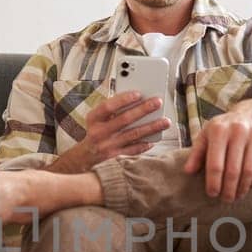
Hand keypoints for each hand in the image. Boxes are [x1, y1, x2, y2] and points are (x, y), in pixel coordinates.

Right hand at [50, 89, 169, 173]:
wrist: (85, 156)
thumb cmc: (96, 131)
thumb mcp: (97, 118)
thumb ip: (112, 108)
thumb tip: (136, 98)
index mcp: (94, 118)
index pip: (108, 107)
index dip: (123, 100)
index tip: (138, 93)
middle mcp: (99, 132)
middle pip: (124, 119)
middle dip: (143, 110)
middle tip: (157, 102)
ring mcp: (107, 146)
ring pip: (133, 134)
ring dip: (151, 127)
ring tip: (165, 121)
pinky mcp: (115, 157)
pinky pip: (133, 150)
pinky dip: (144, 145)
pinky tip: (154, 139)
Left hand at [183, 99, 251, 200]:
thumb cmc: (228, 126)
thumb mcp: (208, 134)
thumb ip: (197, 152)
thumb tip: (188, 171)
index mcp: (218, 130)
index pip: (215, 164)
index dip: (214, 183)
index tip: (213, 194)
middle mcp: (237, 130)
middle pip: (233, 170)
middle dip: (229, 189)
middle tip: (227, 199)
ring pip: (250, 170)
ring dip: (243, 187)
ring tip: (238, 194)